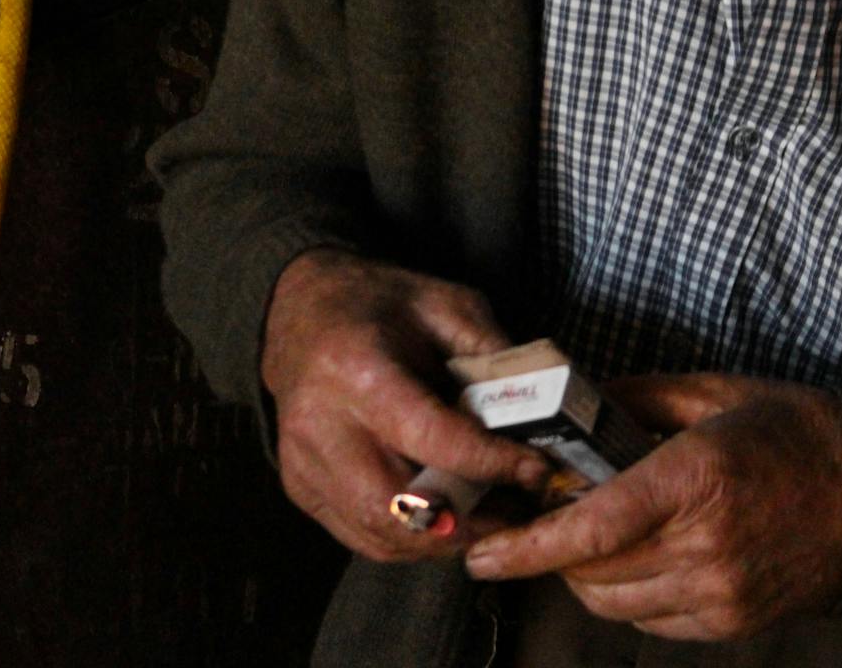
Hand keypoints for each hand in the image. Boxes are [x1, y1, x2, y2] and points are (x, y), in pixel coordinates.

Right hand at [261, 248, 547, 560]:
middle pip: (401, 506)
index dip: (492, 463)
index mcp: (358, 370)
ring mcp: (303, 460)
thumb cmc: (376, 304)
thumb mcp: (443, 304)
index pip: (433, 440)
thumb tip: (543, 409)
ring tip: (485, 517)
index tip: (535, 468)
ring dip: (442, 539)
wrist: (299, 310)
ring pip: (381, 533)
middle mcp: (321, 423)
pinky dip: (409, 538)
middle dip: (469, 522)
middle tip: (515, 510)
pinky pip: (361, 535)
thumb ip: (491, 354)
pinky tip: (441, 516)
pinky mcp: (299, 484)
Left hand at [464, 374, 841, 640]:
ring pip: (613, 602)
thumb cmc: (793, 435)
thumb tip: (568, 404)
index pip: (592, 528)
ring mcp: (722, 591)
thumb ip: (634, 398)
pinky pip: (649, 621)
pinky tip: (640, 555)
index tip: (483, 552)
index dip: (528, 546)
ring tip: (593, 532)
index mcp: (695, 478)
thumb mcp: (714, 393)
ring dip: (586, 572)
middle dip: (552, 548)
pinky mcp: (733, 621)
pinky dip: (628, 593)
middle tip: (542, 515)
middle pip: (591, 570)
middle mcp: (706, 544)